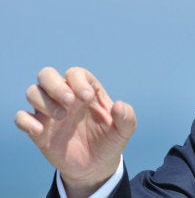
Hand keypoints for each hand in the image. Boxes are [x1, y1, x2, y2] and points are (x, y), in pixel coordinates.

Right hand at [14, 67, 135, 195]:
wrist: (96, 167)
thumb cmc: (110, 142)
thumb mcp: (124, 131)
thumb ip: (127, 117)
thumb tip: (119, 105)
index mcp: (85, 92)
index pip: (75, 73)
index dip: (78, 81)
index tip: (87, 97)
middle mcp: (65, 98)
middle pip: (47, 75)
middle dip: (55, 85)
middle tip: (70, 102)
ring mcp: (49, 113)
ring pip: (33, 92)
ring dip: (44, 101)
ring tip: (62, 117)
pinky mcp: (38, 131)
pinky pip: (21, 117)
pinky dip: (25, 121)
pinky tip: (40, 131)